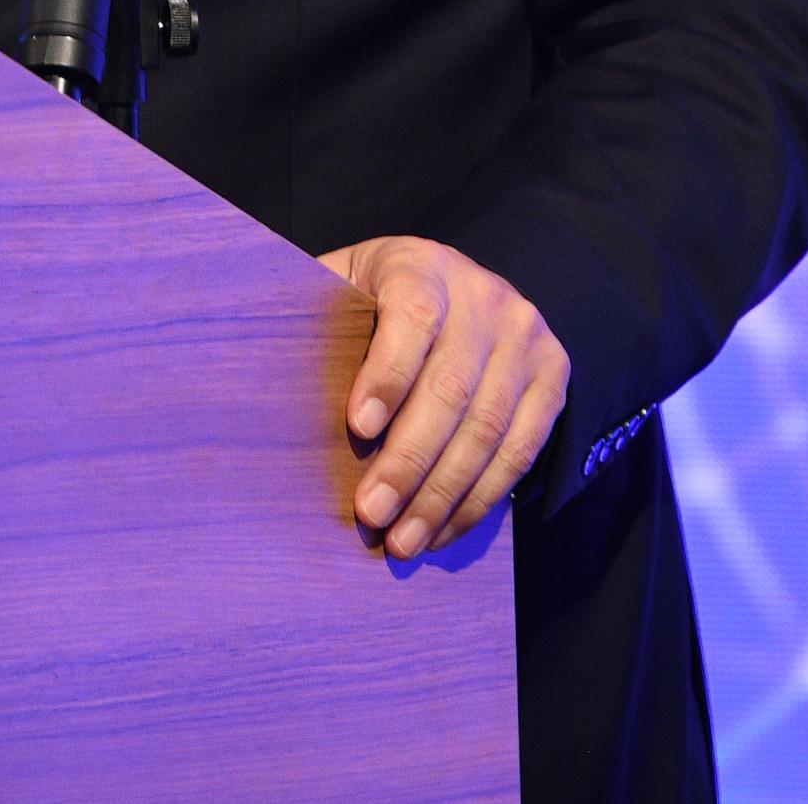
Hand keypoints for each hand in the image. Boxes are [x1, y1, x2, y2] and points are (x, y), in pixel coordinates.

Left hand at [324, 236, 567, 558]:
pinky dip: (480, 498)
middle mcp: (485, 297)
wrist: (457, 285)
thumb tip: (253, 373)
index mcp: (423, 266)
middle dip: (409, 460)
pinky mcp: (553, 377)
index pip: (412, 317)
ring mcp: (527, 337)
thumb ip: (315, 319)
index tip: (357, 428)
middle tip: (371, 513)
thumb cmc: (376, 299)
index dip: (386, 374)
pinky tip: (442, 529)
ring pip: (489, 429)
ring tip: (403, 540)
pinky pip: (522, 450)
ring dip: (443, 495)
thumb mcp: (342, 287)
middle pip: (452, 388)